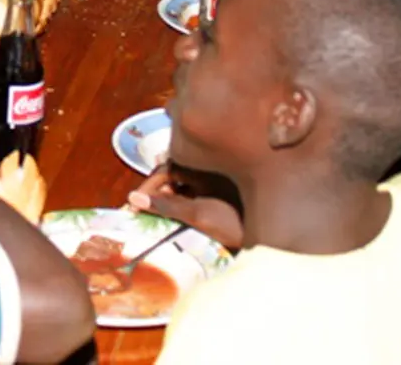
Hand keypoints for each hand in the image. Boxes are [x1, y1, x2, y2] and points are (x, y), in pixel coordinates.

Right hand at [128, 166, 244, 249]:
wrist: (266, 234)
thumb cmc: (234, 223)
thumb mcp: (197, 215)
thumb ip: (165, 206)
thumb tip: (133, 198)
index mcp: (203, 165)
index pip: (166, 168)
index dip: (149, 186)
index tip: (135, 203)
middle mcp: (207, 167)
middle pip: (172, 174)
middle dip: (155, 190)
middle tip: (141, 209)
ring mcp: (213, 180)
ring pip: (180, 183)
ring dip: (166, 197)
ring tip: (155, 214)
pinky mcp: (217, 192)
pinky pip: (190, 191)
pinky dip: (178, 201)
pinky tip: (173, 214)